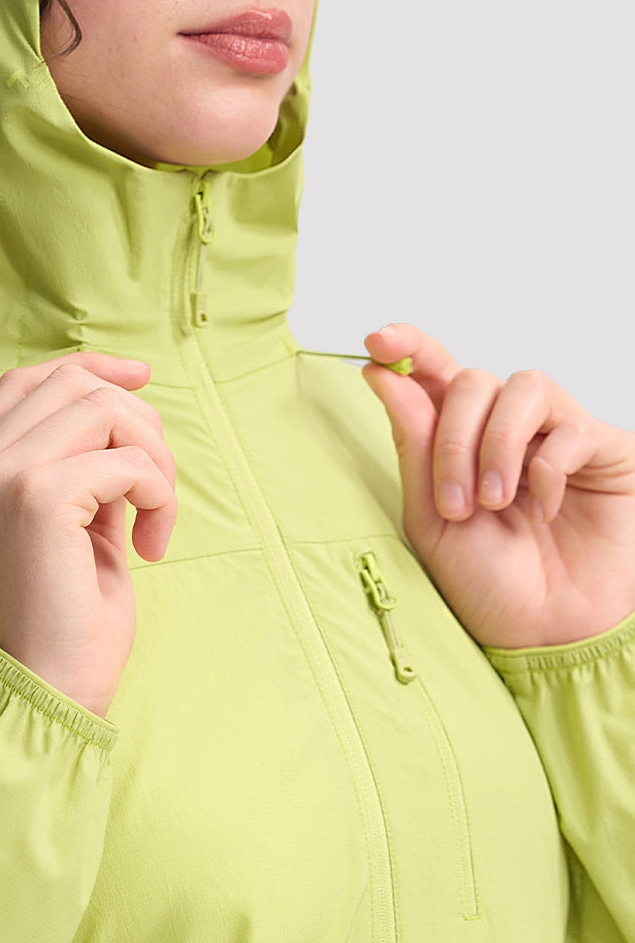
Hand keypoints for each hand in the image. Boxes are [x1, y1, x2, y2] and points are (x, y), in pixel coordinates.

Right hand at [0, 352, 176, 717]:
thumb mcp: (71, 525)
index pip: (26, 381)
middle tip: (157, 486)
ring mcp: (3, 476)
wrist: (44, 691)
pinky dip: (157, 495)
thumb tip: (131, 410)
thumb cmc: (65, 619)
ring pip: (105, 410)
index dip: (88, 367)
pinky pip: (127, 461)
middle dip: (138, 422)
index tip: (140, 379)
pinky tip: (150, 547)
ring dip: (154, 459)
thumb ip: (84, 466)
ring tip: (155, 517)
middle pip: (75, 385)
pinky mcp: (39, 497)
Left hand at [362, 324, 634, 648]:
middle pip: (471, 379)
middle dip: (454, 437)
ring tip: (495, 502)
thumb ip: (413, 445)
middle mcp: (503, 426)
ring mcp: (553, 433)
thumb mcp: (432, 519)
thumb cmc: (489, 584)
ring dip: (497, 445)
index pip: (431, 369)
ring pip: (519, 387)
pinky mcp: (601, 448)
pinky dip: (546, 468)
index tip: (378, 341)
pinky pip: (568, 427)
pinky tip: (543, 510)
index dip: (407, 344)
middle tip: (457, 501)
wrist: (548, 635)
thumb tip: (381, 375)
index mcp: (455, 438)